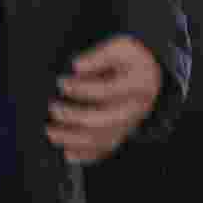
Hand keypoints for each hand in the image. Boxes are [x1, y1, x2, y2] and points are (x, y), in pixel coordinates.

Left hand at [48, 38, 162, 163]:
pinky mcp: (122, 134)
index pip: (107, 91)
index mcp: (137, 85)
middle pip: (103, 120)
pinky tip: (68, 153)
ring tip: (52, 132)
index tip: (62, 82)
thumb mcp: (120, 47)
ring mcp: (129, 125)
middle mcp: (135, 109)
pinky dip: (86, 156)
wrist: (150, 73)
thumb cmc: (133, 60)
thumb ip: (98, 56)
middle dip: (74, 116)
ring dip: (73, 139)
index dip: (82, 88)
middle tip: (54, 107)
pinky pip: (105, 150)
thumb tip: (77, 67)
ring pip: (102, 139)